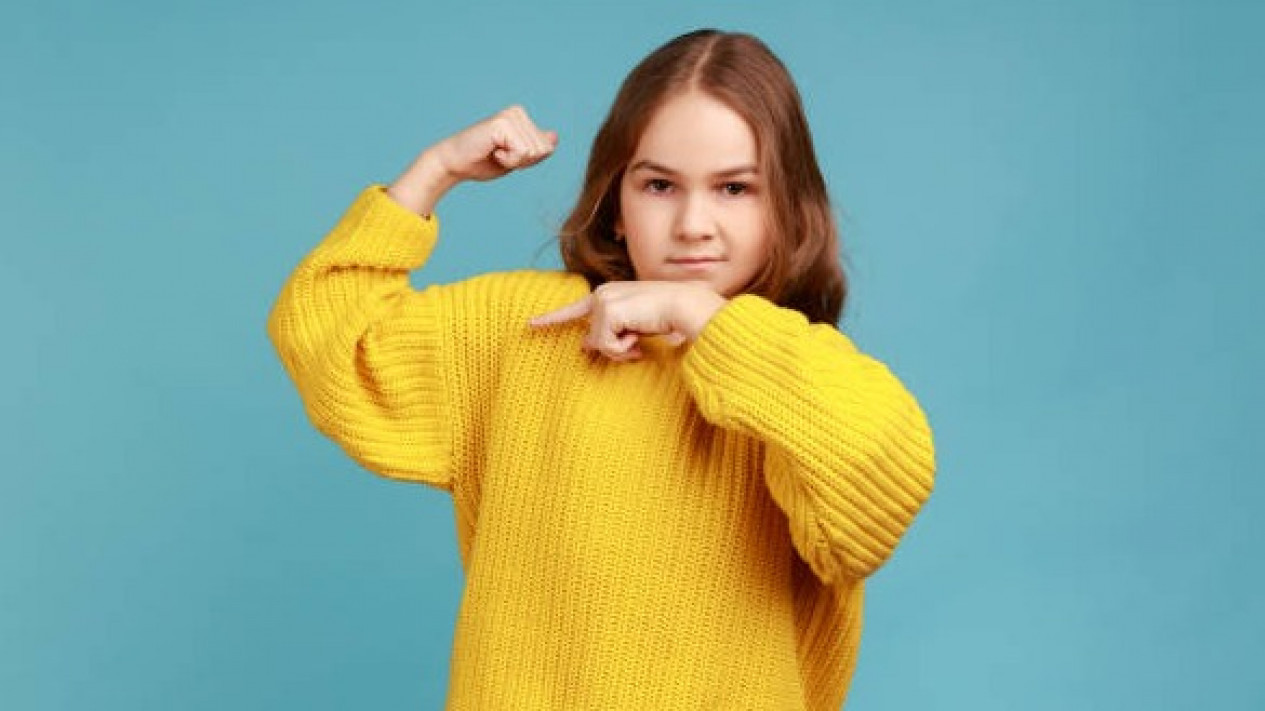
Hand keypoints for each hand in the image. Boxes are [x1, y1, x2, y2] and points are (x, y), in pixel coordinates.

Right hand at [432, 104, 557, 182]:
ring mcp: (510, 116)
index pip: (547, 148)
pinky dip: (508, 160)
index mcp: (522, 118)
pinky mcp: (502, 123)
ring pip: (534, 152)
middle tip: (499, 155)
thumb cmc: (482, 162)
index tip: (506, 156)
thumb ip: (535, 148)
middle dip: (523, 162)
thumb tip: (555, 137)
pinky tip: (492, 151)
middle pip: (543, 150)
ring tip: (495, 153)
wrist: (455, 164)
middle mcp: (518, 112)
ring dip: (514, 161)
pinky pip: (522, 152)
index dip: (529, 162)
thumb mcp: (516, 158)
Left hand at [528, 281, 727, 361]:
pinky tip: (638, 338)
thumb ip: (611, 333)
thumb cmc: (668, 316)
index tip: (531, 325)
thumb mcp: (635, 326)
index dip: (552, 319)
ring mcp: (603, 301)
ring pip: (598, 344)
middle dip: (613, 350)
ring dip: (621, 350)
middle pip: (592, 339)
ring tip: (640, 340)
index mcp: (608, 294)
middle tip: (636, 345)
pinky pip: (606, 345)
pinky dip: (623, 349)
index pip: (575, 310)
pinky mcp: (608, 311)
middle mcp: (601, 294)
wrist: (685, 305)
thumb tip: (584, 346)